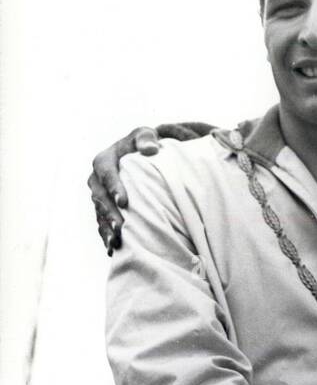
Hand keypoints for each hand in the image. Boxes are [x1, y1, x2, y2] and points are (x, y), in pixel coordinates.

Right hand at [89, 122, 213, 252]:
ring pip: (99, 214)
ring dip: (106, 229)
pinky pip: (102, 223)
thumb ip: (146, 138)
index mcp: (104, 161)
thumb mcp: (144, 135)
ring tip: (116, 243)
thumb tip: (151, 149)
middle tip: (121, 229)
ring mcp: (98, 196)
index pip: (107, 174)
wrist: (137, 155)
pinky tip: (114, 250)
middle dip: (110, 214)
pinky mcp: (102, 208)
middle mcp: (96, 180)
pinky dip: (107, 235)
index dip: (114, 188)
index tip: (124, 202)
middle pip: (100, 199)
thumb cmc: (144, 143)